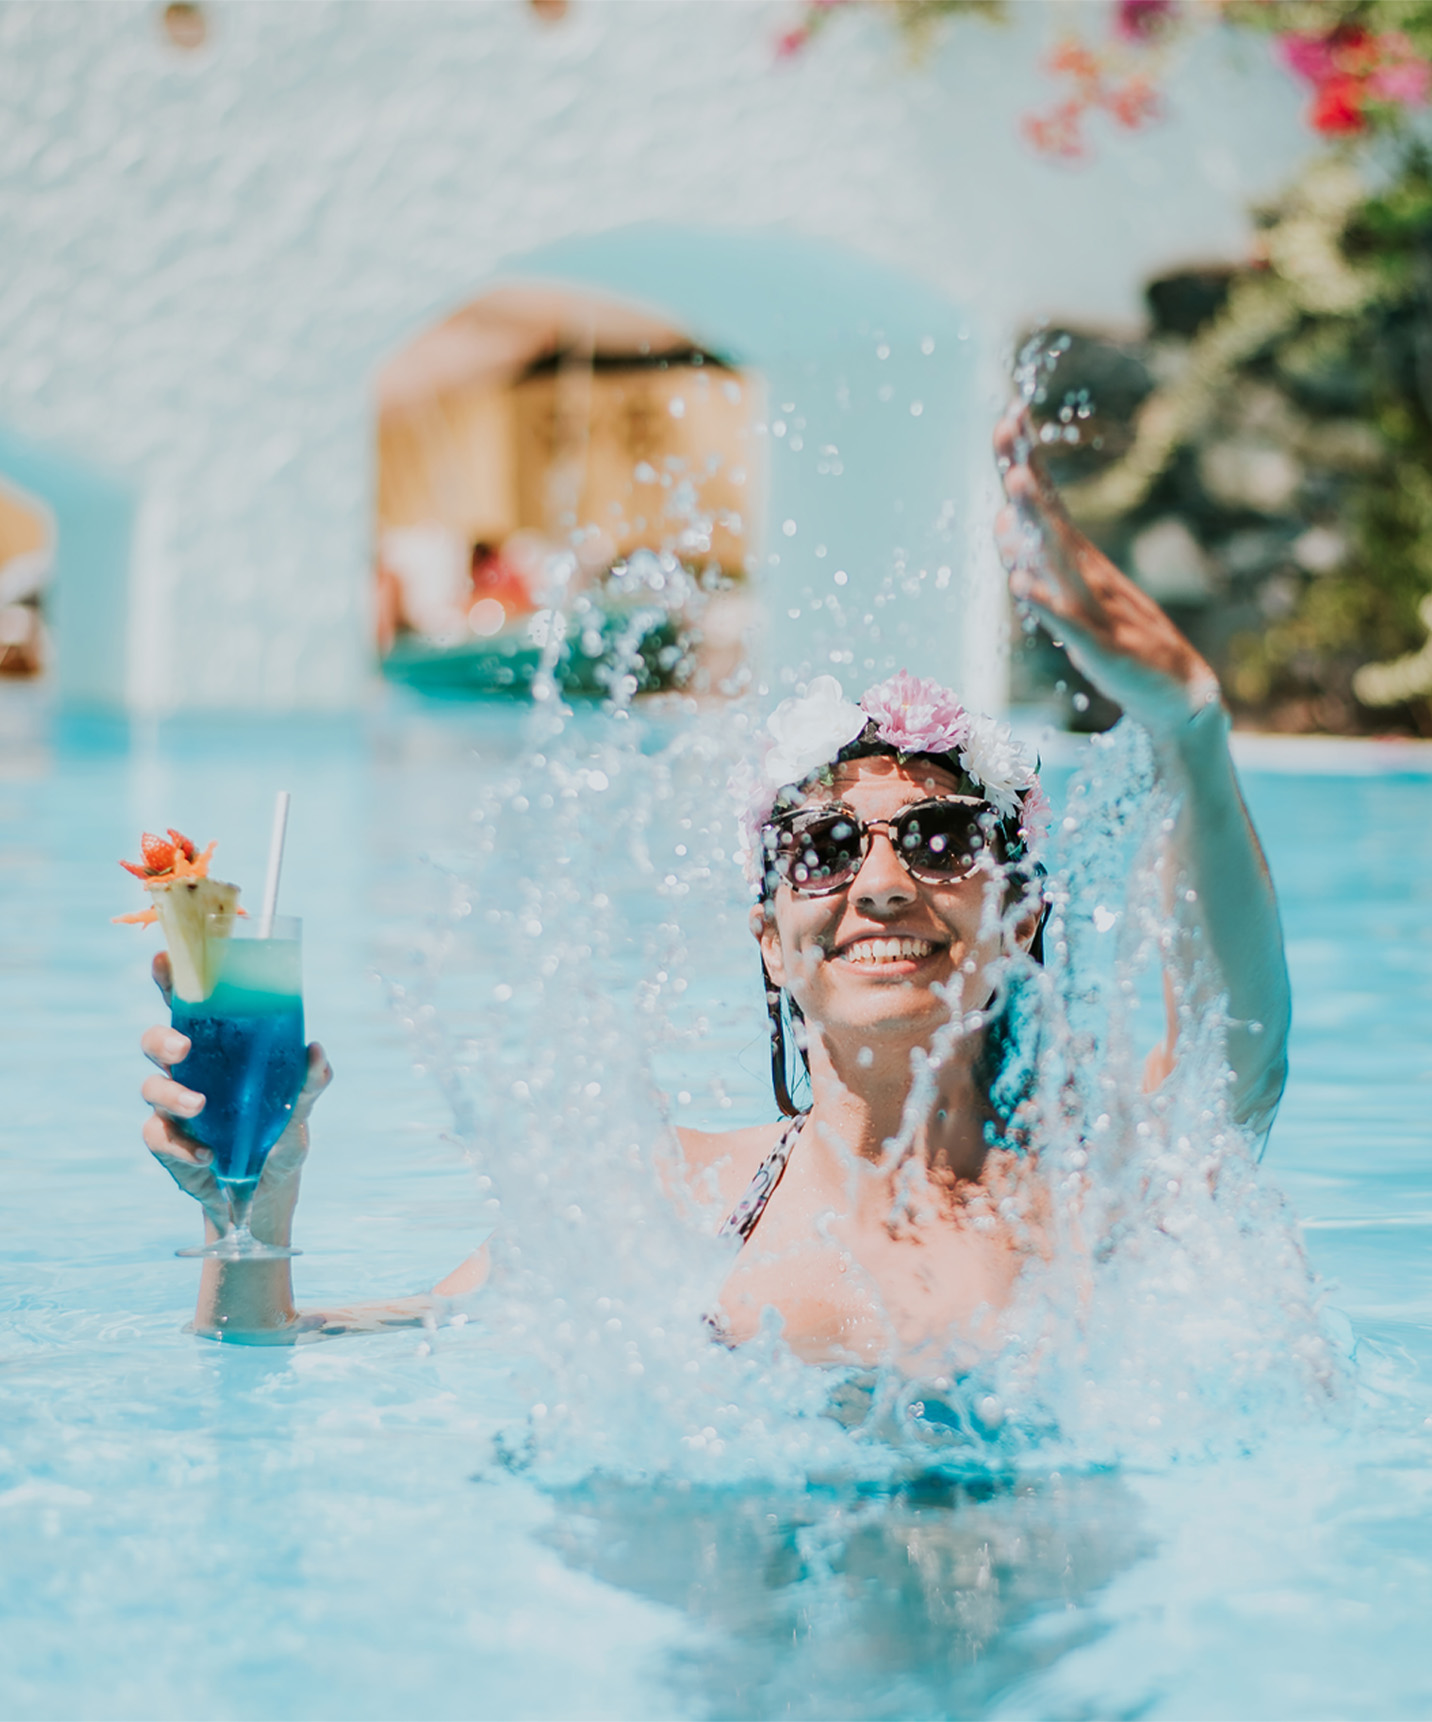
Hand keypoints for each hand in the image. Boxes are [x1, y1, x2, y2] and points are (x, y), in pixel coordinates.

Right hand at [141, 951, 331, 1245]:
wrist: (268, 1187)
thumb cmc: (280, 1131)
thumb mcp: (300, 1107)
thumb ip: (310, 1081)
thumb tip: (315, 1051)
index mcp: (218, 1047)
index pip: (188, 1004)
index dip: (171, 979)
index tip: (164, 957)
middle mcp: (189, 1070)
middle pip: (154, 1040)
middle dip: (161, 1040)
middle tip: (184, 1049)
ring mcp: (172, 1105)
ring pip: (150, 1087)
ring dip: (172, 1095)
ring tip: (199, 1106)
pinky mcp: (166, 1142)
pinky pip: (157, 1136)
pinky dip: (179, 1145)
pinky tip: (206, 1156)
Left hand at [993, 403, 1220, 740]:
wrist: (1176, 695)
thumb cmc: (1120, 642)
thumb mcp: (1072, 594)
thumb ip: (1037, 557)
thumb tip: (1002, 519)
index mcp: (1078, 561)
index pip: (1046, 502)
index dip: (1026, 460)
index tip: (1009, 414)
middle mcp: (1086, 575)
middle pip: (1050, 517)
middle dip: (1027, 472)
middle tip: (1007, 425)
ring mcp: (1094, 608)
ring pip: (1060, 559)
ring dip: (1038, 522)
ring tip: (1017, 484)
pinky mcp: (1100, 649)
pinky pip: (1069, 624)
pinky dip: (1047, 604)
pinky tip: (1023, 586)